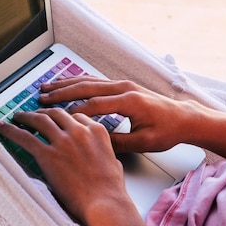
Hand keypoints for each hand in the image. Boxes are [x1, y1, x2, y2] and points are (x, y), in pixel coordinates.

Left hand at [0, 108, 161, 225]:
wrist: (104, 203)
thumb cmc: (111, 189)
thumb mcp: (114, 163)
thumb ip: (106, 153)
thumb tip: (103, 157)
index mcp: (96, 131)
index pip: (76, 116)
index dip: (63, 117)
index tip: (56, 119)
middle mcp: (79, 131)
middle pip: (56, 113)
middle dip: (44, 112)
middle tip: (34, 114)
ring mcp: (63, 141)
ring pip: (40, 120)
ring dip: (26, 116)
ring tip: (18, 117)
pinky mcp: (48, 155)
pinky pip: (25, 138)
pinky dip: (11, 131)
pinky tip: (3, 128)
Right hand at [39, 76, 225, 158]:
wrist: (184, 117)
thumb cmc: (167, 131)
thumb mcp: (143, 142)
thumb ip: (119, 142)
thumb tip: (95, 143)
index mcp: (129, 101)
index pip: (94, 105)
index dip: (73, 113)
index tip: (56, 119)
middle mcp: (124, 88)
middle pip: (86, 87)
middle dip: (62, 93)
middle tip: (41, 98)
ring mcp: (123, 84)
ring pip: (88, 81)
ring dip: (66, 84)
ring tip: (46, 88)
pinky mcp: (122, 86)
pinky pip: (95, 81)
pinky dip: (77, 82)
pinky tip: (66, 85)